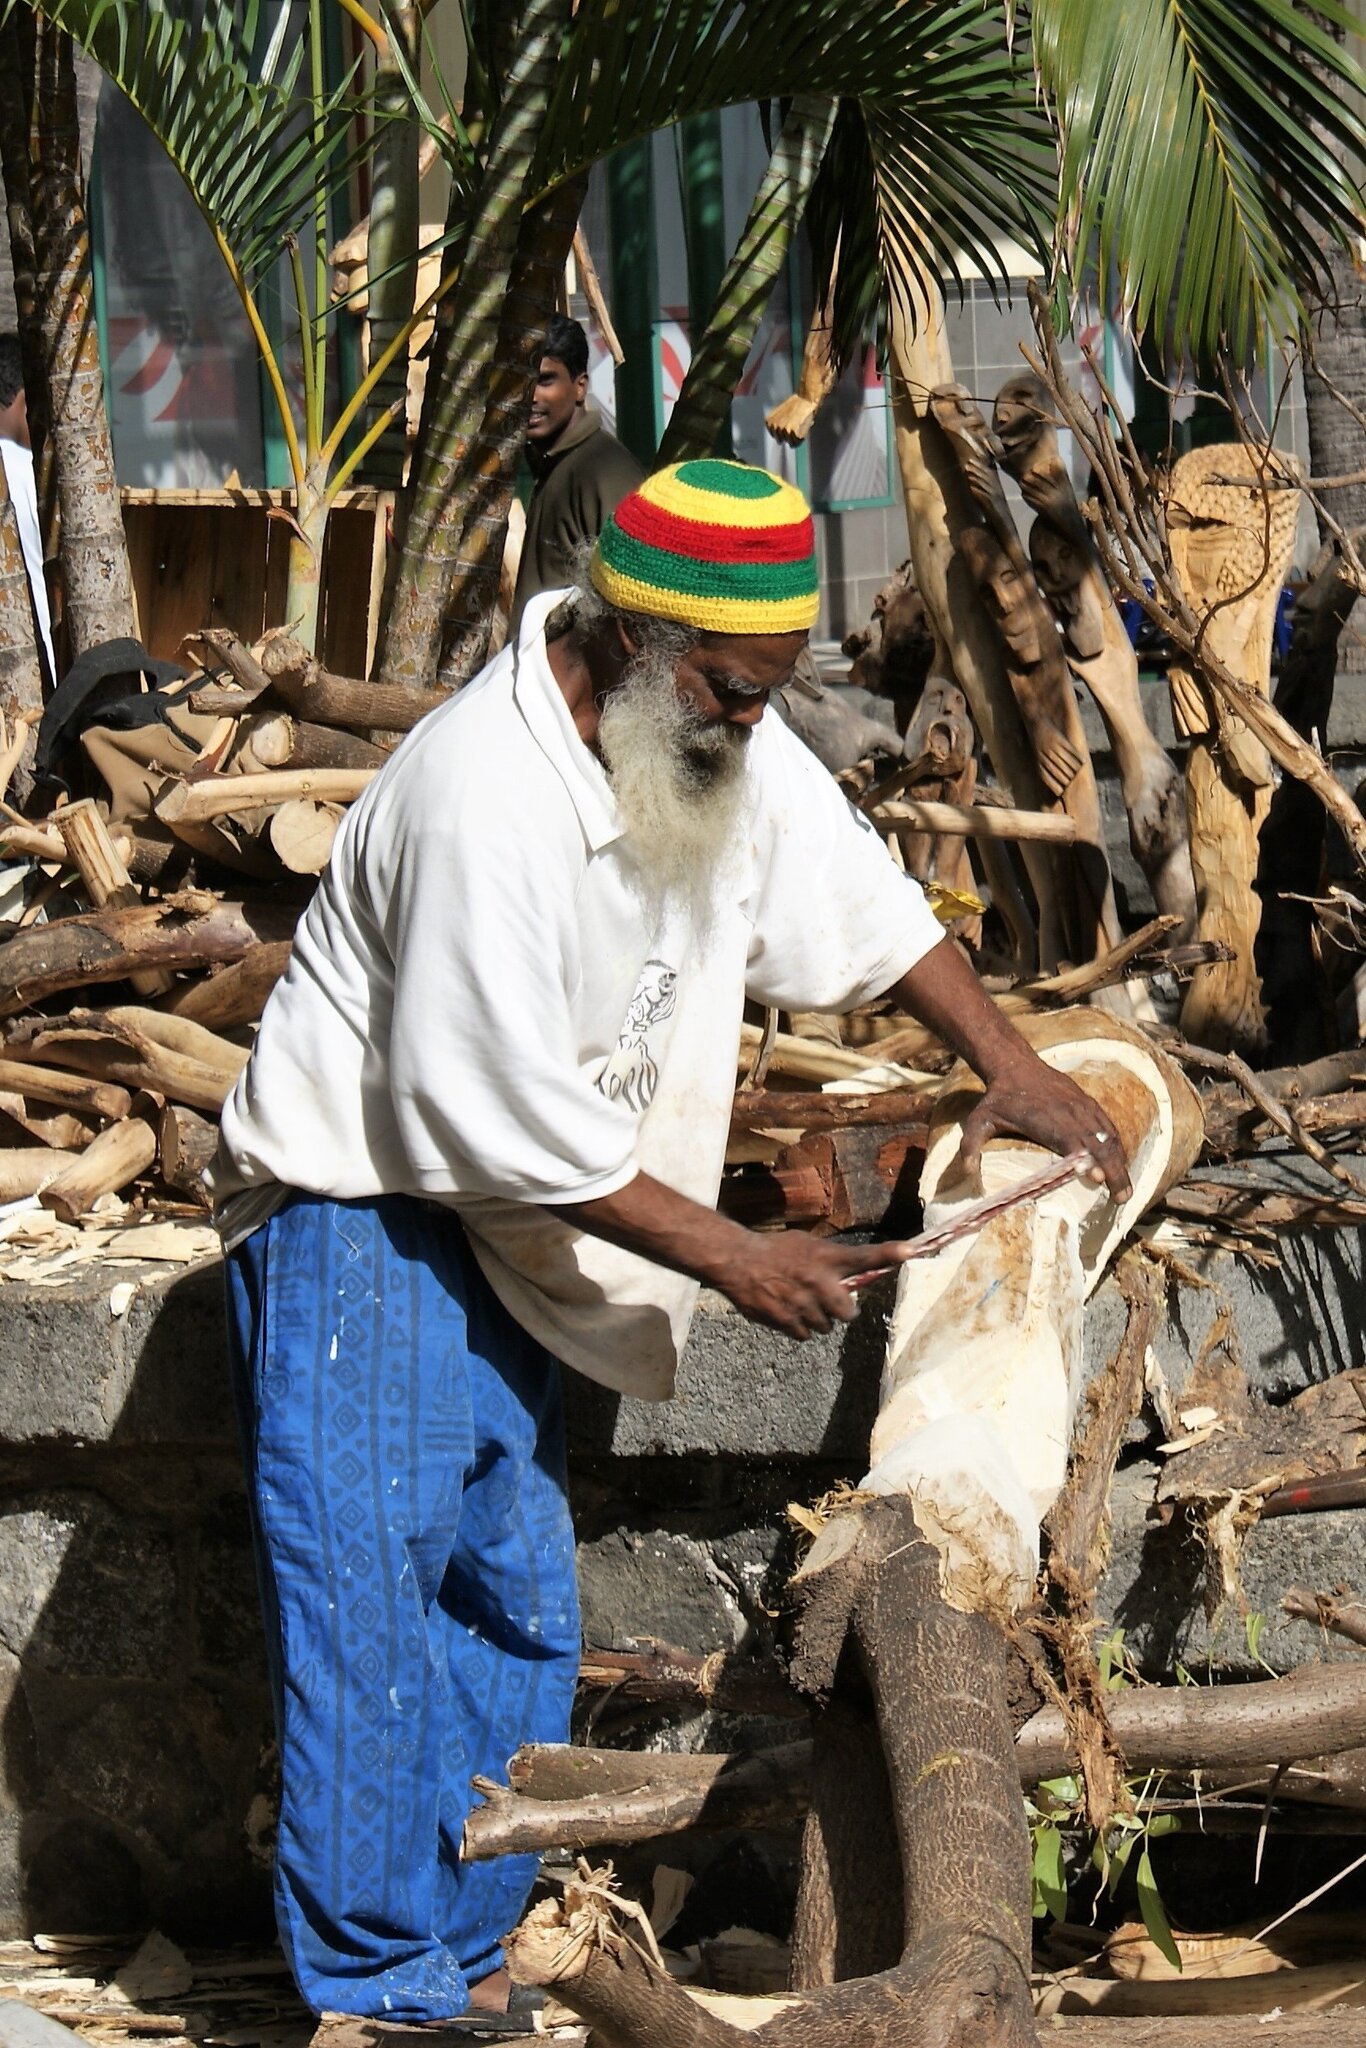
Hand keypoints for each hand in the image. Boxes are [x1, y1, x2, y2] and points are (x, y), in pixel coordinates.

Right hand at [711, 1230, 911, 1339]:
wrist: (738, 1261)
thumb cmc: (775, 1250)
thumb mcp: (806, 1244)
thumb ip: (830, 1260)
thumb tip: (850, 1274)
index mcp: (826, 1258)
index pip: (865, 1256)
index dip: (890, 1254)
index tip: (912, 1251)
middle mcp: (819, 1281)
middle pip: (848, 1313)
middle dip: (840, 1310)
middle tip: (826, 1301)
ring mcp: (804, 1303)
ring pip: (826, 1326)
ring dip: (818, 1319)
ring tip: (800, 1302)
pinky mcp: (788, 1320)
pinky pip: (805, 1335)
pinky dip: (799, 1327)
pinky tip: (787, 1311)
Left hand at [957, 1055, 1131, 1201]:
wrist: (1015, 1065)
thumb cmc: (997, 1099)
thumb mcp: (979, 1120)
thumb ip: (971, 1145)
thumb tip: (967, 1172)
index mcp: (1045, 1120)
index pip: (1070, 1141)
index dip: (1085, 1159)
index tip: (1096, 1179)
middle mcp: (1068, 1113)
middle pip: (1096, 1144)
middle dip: (1112, 1171)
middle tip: (1121, 1198)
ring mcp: (1081, 1107)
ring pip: (1107, 1137)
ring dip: (1119, 1164)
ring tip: (1125, 1191)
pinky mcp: (1088, 1103)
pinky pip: (1107, 1126)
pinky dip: (1117, 1146)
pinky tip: (1122, 1165)